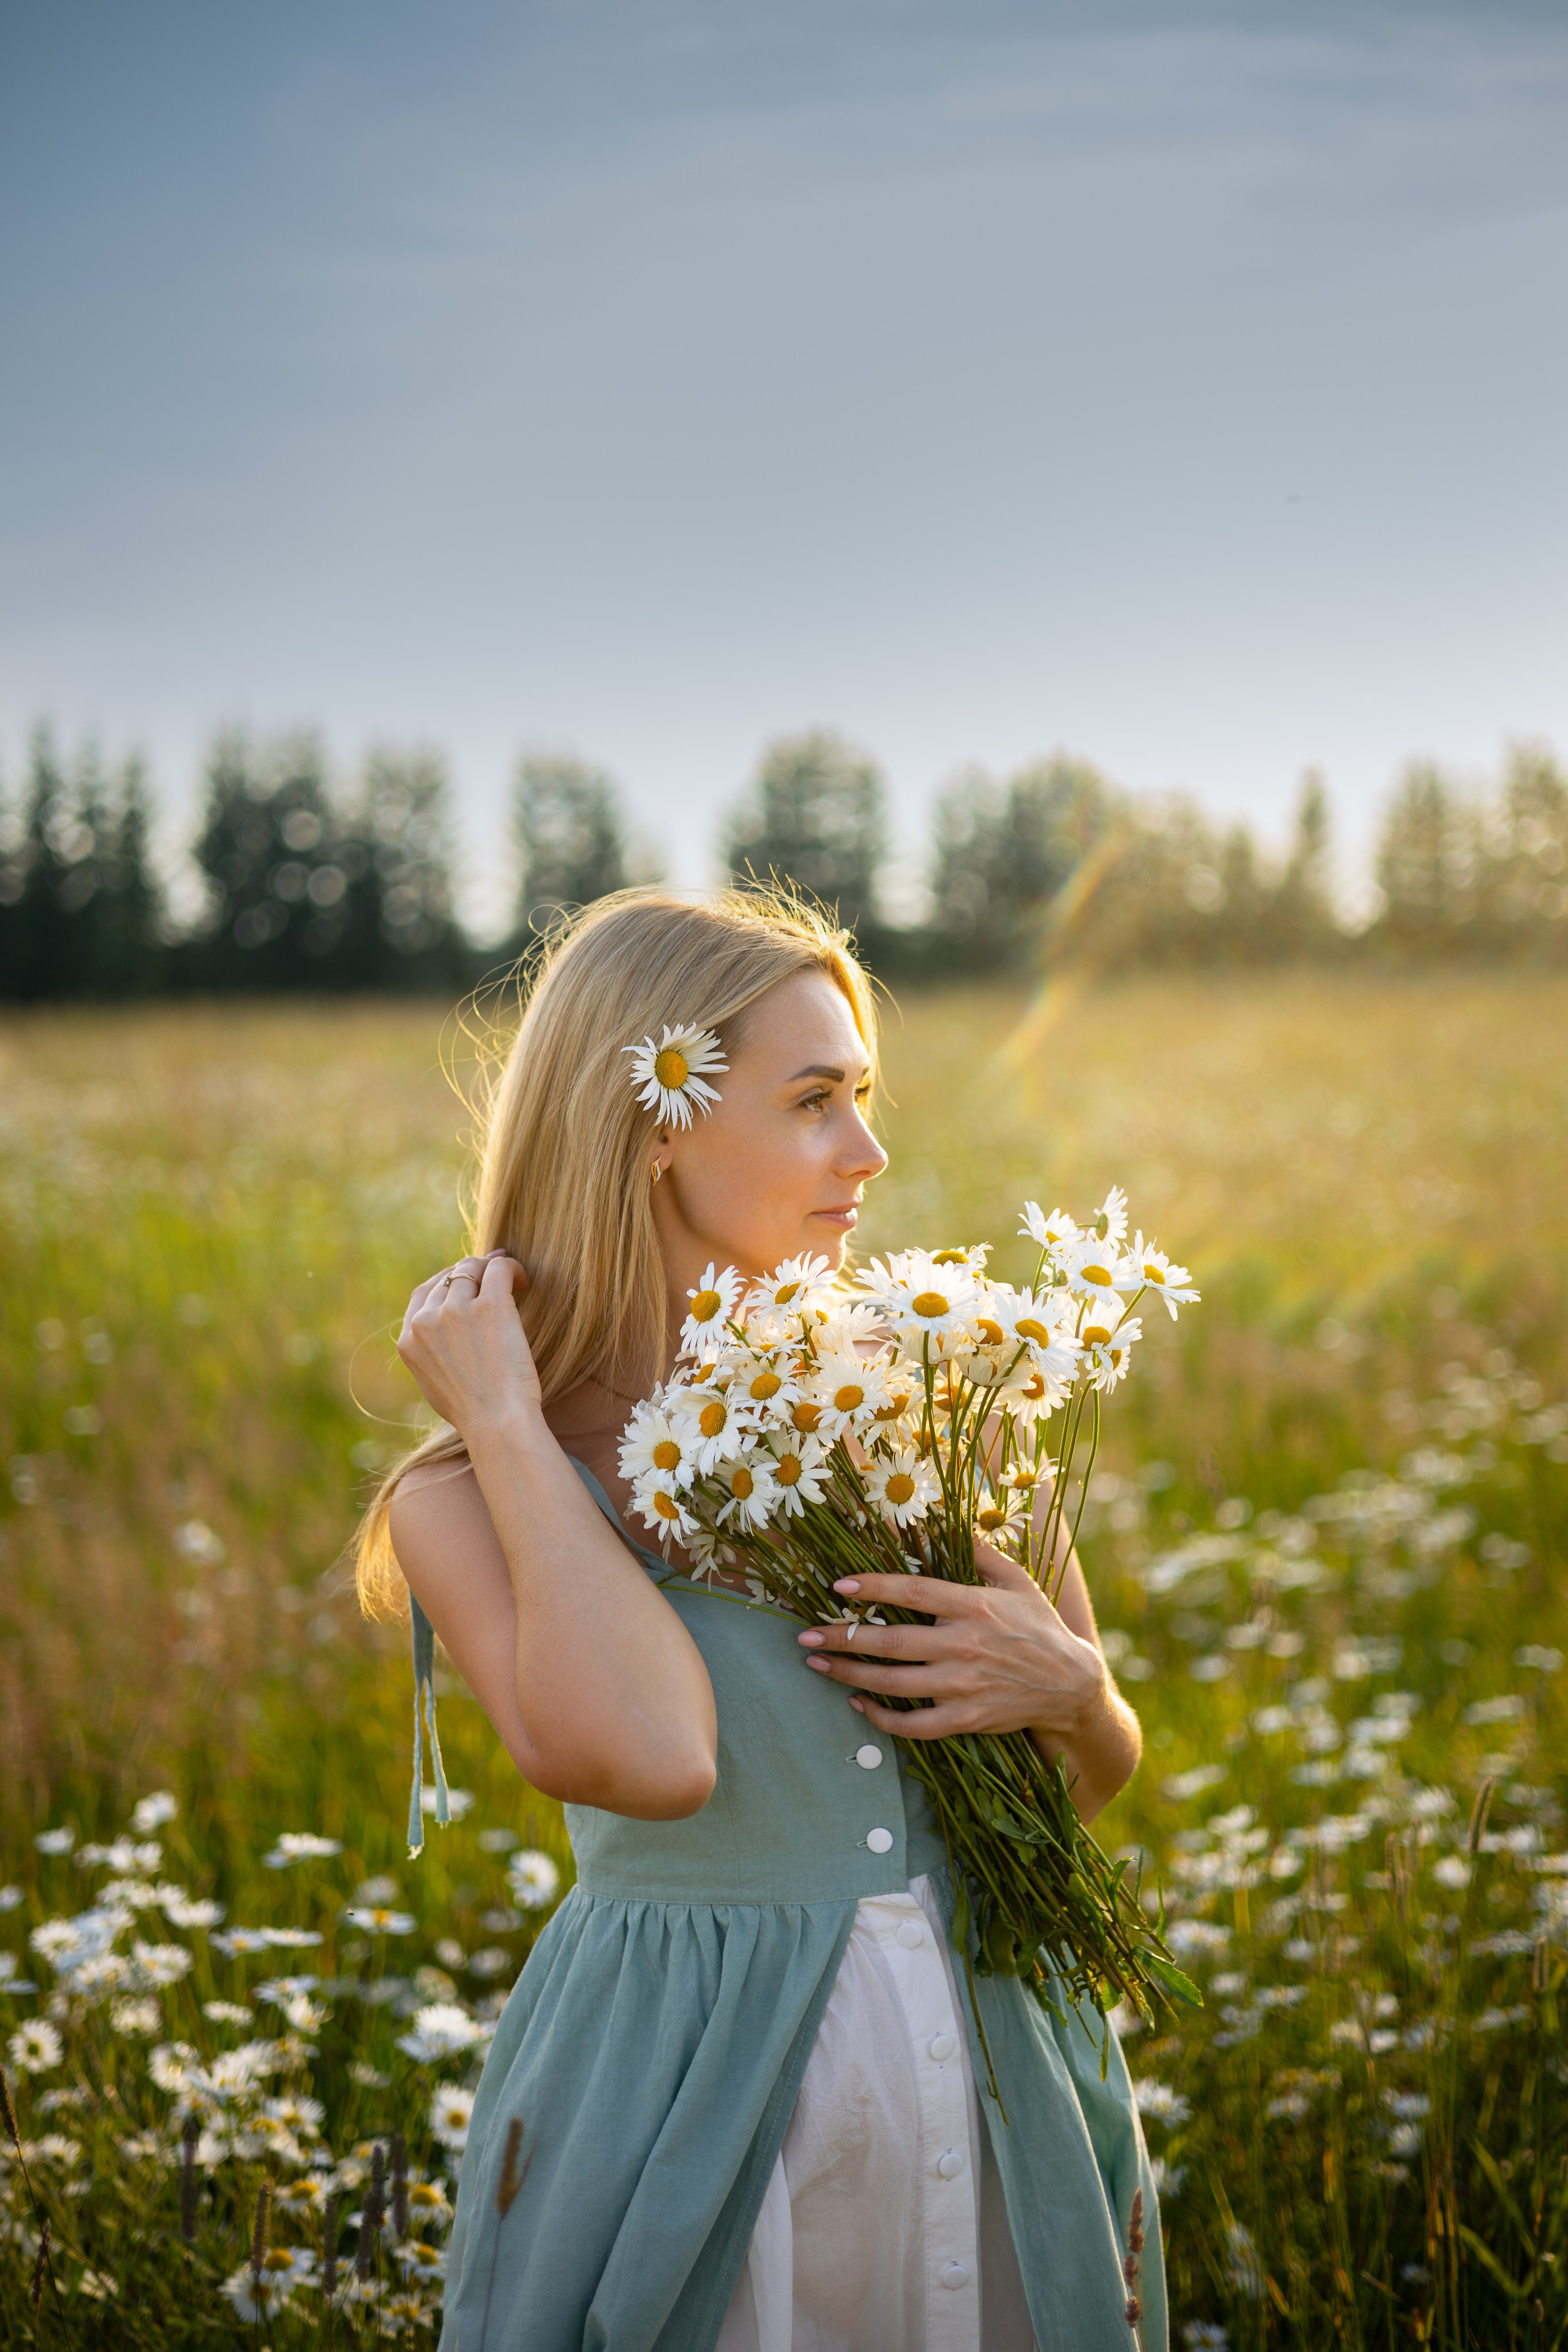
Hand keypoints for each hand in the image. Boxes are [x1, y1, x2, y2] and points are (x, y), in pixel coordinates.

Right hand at [396, 1251, 539, 1438]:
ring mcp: (456, 1311)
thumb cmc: (474, 1413)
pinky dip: (512, 1267)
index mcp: (409, 1341)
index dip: (445, 1281)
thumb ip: (432, 1355)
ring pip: (472, 1268)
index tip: (466, 1281)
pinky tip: (522, 1280)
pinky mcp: (490, 1305)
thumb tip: (446, 1338)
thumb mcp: (434, 1385)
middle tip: (492, 1274)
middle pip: (449, 1277)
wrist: (496, 1422)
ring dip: (491, 1268)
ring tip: (512, 1279)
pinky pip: (499, 1268)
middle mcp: (428, 1321)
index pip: (423, 1293)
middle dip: (471, 1272)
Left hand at [796, 1539, 1108, 1744]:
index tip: (837, 1585)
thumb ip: (978, 1552)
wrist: (1071, 1684)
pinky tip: (859, 1705)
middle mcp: (965, 1645)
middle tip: (804, 1633)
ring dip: (849, 1674)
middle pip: (892, 1640)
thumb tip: (943, 1520)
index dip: (873, 1586)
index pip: (914, 1591)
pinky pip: (915, 1725)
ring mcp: (964, 1686)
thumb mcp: (1016, 1580)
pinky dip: (882, 1718)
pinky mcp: (967, 1719)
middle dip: (842, 1636)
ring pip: (894, 1683)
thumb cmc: (1038, 1625)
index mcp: (974, 1606)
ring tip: (817, 1662)